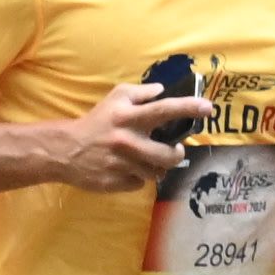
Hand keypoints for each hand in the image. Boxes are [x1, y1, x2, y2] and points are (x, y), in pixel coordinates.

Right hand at [56, 83, 212, 197]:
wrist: (65, 151)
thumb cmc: (95, 122)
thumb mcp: (113, 99)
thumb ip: (139, 93)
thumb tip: (162, 91)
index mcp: (128, 118)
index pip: (164, 110)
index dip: (188, 108)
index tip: (208, 108)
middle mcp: (128, 141)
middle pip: (169, 154)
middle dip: (177, 154)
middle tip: (174, 150)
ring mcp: (122, 165)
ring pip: (156, 172)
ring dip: (156, 167)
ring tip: (145, 160)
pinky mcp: (116, 182)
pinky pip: (139, 183)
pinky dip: (137, 177)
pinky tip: (126, 169)